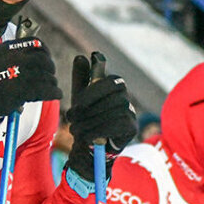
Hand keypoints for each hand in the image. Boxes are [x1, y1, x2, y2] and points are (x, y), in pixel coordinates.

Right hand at [0, 37, 61, 148]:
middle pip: (41, 58)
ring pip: (45, 74)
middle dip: (50, 67)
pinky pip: (44, 89)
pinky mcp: (18, 91)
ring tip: (53, 86)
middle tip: (51, 74)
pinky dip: (54, 92)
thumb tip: (41, 54)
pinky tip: (56, 94)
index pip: (34, 43)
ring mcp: (14, 74)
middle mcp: (9, 59)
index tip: (47, 58)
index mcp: (4, 49)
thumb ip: (15, 55)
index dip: (45, 51)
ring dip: (52, 81)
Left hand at [64, 53, 136, 181]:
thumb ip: (81, 78)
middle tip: (71, 119)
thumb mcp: (79, 98)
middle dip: (88, 110)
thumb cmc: (86, 118)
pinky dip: (98, 131)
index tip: (77, 103)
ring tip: (75, 130)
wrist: (90, 146)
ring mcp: (131, 111)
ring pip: (112, 112)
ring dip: (90, 122)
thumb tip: (81, 57)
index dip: (93, 92)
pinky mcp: (132, 127)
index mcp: (113, 84)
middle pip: (110, 98)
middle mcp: (125, 96)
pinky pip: (117, 124)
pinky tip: (87, 137)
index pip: (108, 81)